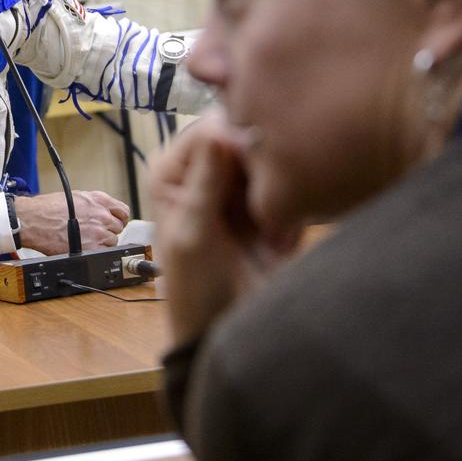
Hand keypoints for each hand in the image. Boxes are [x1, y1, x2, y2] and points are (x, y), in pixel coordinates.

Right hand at [14, 190, 130, 253]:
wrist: (33, 220)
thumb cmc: (47, 208)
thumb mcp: (75, 196)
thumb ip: (93, 204)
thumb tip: (102, 211)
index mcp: (99, 200)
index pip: (123, 211)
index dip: (119, 218)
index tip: (115, 222)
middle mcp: (101, 215)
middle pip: (118, 227)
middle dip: (109, 230)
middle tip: (97, 232)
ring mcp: (98, 232)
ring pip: (112, 241)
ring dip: (103, 242)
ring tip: (88, 240)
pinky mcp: (91, 248)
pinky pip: (103, 253)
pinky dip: (96, 252)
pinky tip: (85, 247)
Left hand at [149, 109, 299, 346]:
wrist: (225, 332)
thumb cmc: (195, 289)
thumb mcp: (193, 235)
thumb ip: (205, 183)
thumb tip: (217, 131)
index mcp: (172, 170)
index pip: (209, 128)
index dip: (237, 140)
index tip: (256, 168)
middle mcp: (204, 171)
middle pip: (246, 140)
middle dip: (262, 174)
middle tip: (263, 211)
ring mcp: (237, 189)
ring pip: (273, 165)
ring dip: (277, 198)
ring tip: (268, 234)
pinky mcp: (266, 208)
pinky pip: (289, 192)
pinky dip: (289, 216)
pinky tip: (277, 244)